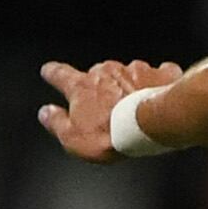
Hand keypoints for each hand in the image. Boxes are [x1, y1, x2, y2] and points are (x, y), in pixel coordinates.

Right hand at [37, 57, 186, 161]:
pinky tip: (161, 90)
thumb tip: (46, 113)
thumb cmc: (111, 135)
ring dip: (130, 85)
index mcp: (82, 86)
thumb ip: (57, 123)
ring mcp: (135, 70)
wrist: (151, 127)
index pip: (61, 75)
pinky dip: (158, 80)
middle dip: (102, 87)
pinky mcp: (160, 74)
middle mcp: (107, 72)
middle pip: (98, 74)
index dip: (53, 73)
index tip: (49, 71)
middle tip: (109, 109)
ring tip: (136, 107)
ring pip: (128, 74)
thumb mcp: (73, 138)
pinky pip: (159, 72)